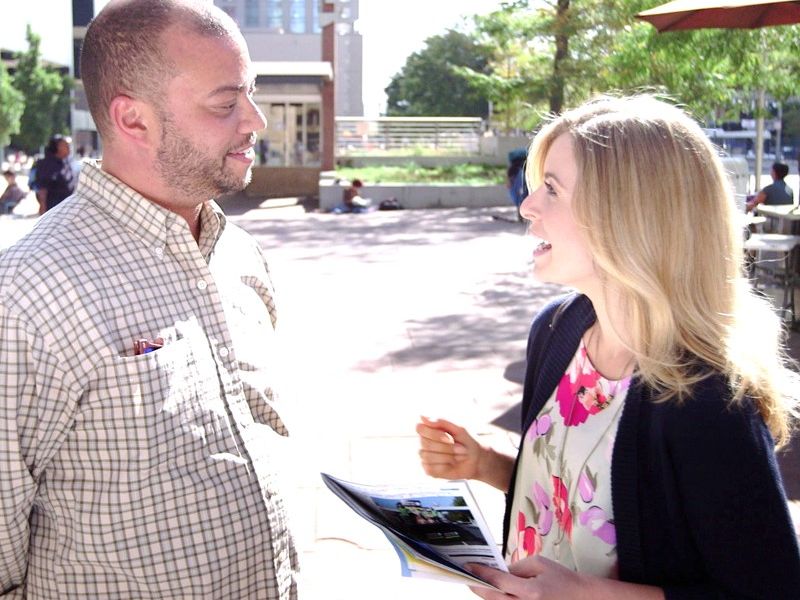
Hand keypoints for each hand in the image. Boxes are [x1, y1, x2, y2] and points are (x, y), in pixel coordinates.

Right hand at [416, 416, 481, 480]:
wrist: (477, 459)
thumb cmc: (467, 441)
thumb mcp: (458, 428)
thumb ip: (441, 421)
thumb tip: (422, 416)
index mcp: (429, 429)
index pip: (419, 428)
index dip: (433, 434)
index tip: (449, 438)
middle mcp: (424, 442)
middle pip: (425, 443)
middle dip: (446, 447)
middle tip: (460, 448)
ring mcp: (425, 456)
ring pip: (428, 456)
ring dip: (448, 456)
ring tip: (458, 456)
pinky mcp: (428, 469)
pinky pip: (430, 468)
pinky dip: (445, 466)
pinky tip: (452, 464)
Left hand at [467, 557, 586, 599]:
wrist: (582, 598)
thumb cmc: (562, 578)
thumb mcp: (539, 564)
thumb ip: (516, 568)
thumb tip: (497, 572)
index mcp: (531, 592)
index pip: (498, 582)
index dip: (481, 573)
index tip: (468, 566)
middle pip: (493, 599)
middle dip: (477, 587)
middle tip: (466, 576)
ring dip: (486, 595)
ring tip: (477, 582)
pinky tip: (493, 591)